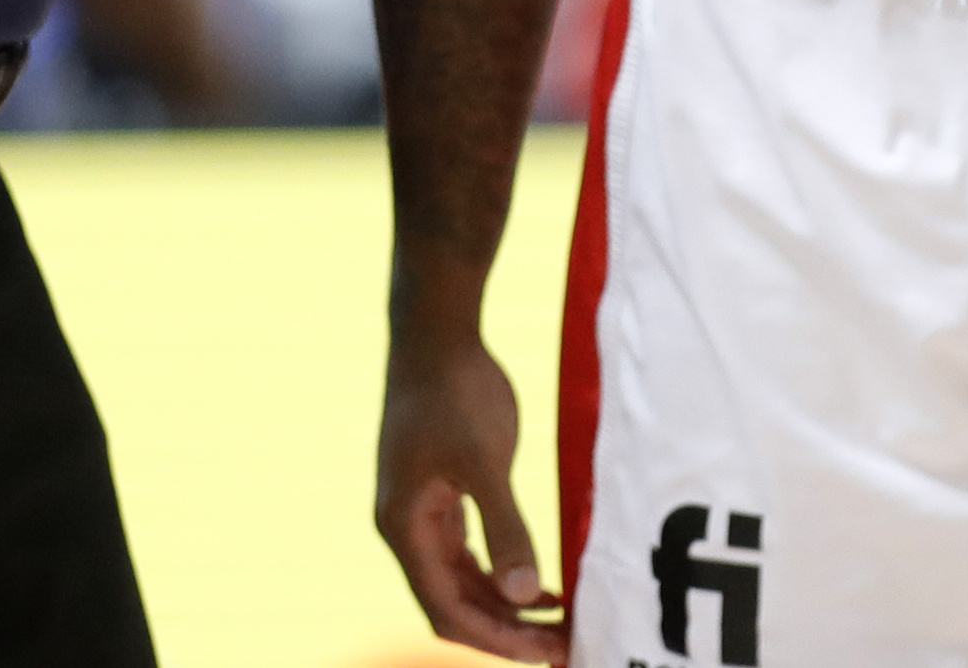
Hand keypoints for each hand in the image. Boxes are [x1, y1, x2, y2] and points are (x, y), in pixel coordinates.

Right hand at [374, 323, 563, 661]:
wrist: (437, 331)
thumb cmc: (455, 390)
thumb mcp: (485, 460)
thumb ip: (504, 527)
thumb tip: (526, 593)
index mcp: (403, 527)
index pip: (447, 609)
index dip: (496, 639)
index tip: (546, 653)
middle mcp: (406, 528)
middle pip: (454, 604)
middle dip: (507, 630)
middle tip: (563, 647)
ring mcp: (422, 511)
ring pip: (463, 582)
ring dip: (507, 606)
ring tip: (561, 624)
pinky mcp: (441, 493)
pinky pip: (470, 553)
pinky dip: (503, 573)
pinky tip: (544, 585)